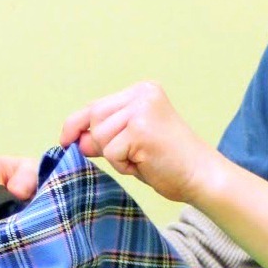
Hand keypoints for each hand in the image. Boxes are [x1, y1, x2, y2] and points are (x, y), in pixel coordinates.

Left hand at [59, 81, 223, 203]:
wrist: (202, 176)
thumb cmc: (169, 162)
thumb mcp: (131, 144)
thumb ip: (105, 137)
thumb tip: (76, 139)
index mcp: (142, 91)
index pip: (96, 105)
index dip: (76, 124)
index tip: (65, 139)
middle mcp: (142, 94)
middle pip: (94, 118)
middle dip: (103, 144)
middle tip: (132, 156)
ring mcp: (142, 109)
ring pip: (101, 136)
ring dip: (116, 156)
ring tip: (142, 158)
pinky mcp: (141, 128)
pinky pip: (112, 152)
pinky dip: (124, 165)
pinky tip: (147, 163)